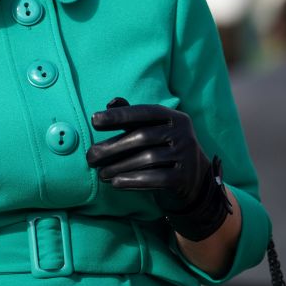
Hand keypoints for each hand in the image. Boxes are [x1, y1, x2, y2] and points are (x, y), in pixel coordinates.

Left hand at [86, 98, 231, 240]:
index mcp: (174, 116)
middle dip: (113, 147)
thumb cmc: (164, 148)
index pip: (144, 112)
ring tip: (100, 173)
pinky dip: (133, 181)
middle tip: (91, 156)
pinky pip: (156, 179)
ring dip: (119, 166)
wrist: (194, 180)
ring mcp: (186, 155)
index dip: (119, 115)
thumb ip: (132, 115)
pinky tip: (115, 183)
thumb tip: (111, 102)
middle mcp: (183, 133)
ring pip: (148, 159)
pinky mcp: (184, 178)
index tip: (94, 120)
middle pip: (143, 137)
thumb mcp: (152, 129)